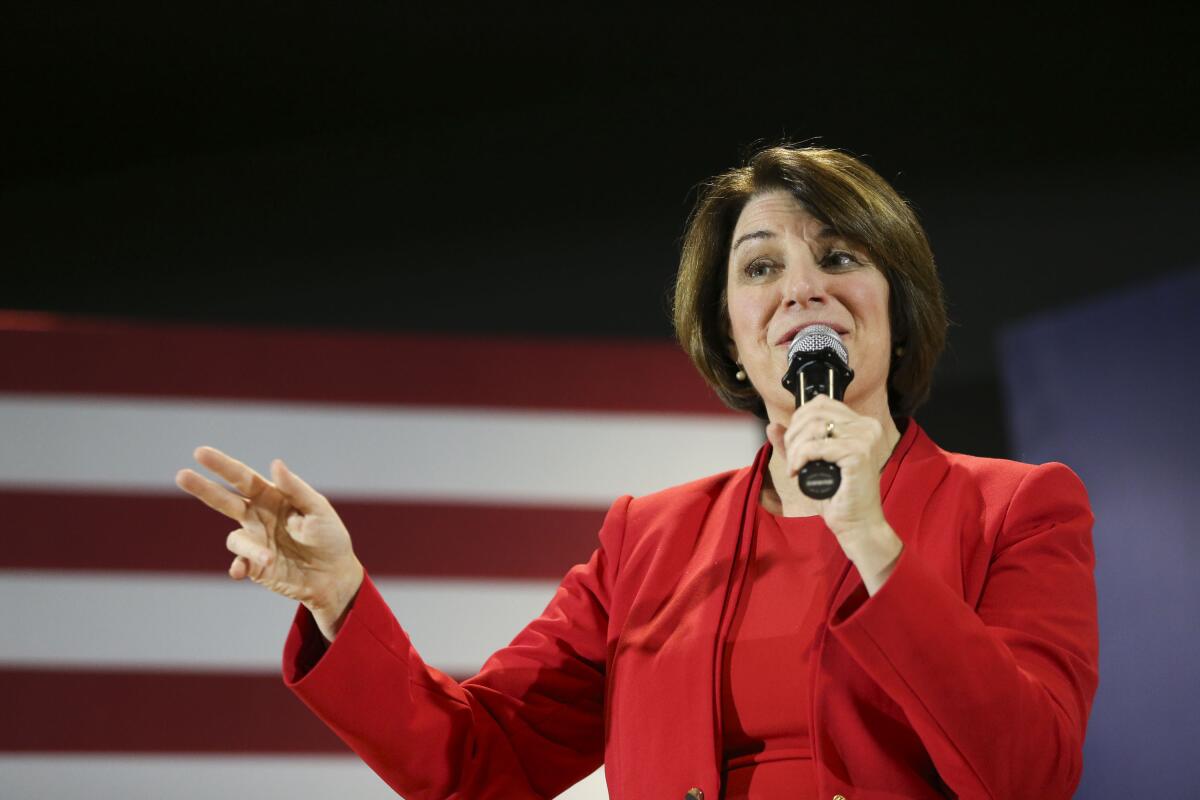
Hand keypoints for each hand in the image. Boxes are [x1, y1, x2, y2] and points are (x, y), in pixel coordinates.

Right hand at [176, 447, 363, 639]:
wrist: (335, 575)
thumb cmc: (329, 536)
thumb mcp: (318, 509)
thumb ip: (296, 489)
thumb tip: (274, 464)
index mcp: (272, 497)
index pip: (243, 478)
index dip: (222, 466)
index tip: (200, 453)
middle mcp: (257, 517)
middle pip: (224, 500)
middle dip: (203, 488)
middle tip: (182, 475)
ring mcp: (255, 541)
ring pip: (235, 539)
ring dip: (250, 547)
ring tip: (271, 558)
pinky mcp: (256, 566)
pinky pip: (239, 563)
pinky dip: (239, 565)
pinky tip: (242, 571)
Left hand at [765, 396, 901, 592]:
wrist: (857, 524)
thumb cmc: (837, 495)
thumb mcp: (810, 464)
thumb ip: (793, 444)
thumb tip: (772, 425)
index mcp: (861, 424)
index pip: (822, 403)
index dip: (799, 420)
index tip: (793, 443)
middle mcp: (867, 426)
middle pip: (815, 412)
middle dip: (793, 434)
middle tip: (791, 457)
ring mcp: (865, 439)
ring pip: (814, 427)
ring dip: (795, 448)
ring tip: (794, 467)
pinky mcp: (859, 453)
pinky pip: (816, 447)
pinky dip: (799, 458)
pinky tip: (797, 472)